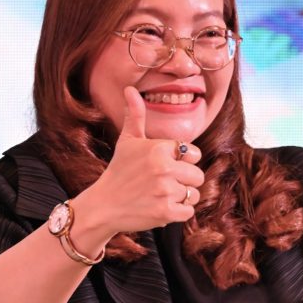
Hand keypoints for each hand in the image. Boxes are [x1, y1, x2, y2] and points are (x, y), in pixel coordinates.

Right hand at [87, 86, 204, 234]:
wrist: (104, 205)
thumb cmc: (119, 171)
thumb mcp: (127, 141)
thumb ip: (135, 115)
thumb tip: (130, 89)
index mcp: (158, 148)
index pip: (193, 154)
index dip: (183, 161)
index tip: (165, 167)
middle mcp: (163, 168)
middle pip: (197, 176)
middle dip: (184, 181)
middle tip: (161, 184)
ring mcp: (165, 191)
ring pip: (193, 194)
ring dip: (180, 198)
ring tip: (159, 195)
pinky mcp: (165, 212)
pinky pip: (188, 212)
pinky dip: (177, 213)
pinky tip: (160, 207)